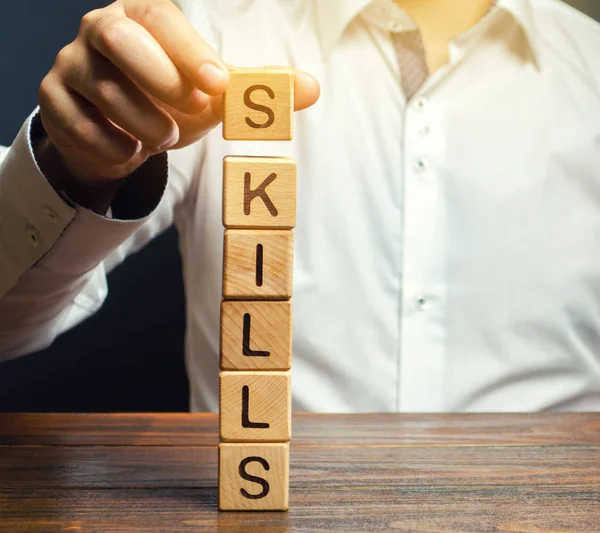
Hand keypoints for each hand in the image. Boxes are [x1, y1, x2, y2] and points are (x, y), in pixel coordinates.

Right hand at [37, 0, 319, 186]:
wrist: (124, 132)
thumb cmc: (171, 101)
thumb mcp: (214, 93)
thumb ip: (257, 89)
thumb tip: (312, 89)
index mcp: (143, 17)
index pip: (160, 17)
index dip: (189, 50)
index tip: (219, 85)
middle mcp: (100, 31)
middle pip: (118, 38)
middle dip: (159, 80)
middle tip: (193, 113)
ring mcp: (71, 65)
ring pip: (100, 89)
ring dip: (143, 123)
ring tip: (165, 137)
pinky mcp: (54, 102)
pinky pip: (77, 125)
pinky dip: (111, 146)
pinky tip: (131, 150)